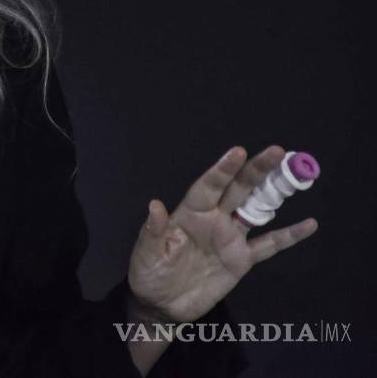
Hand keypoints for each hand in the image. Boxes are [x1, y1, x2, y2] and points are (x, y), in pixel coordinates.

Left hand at [127, 145, 317, 322]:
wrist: (162, 305)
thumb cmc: (148, 273)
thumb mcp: (146, 253)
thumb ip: (154, 230)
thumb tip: (155, 205)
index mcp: (189, 213)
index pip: (208, 186)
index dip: (223, 169)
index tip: (239, 151)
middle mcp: (213, 220)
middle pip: (237, 190)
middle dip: (256, 170)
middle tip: (277, 151)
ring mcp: (230, 238)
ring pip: (256, 210)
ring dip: (274, 193)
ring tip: (295, 175)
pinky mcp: (241, 260)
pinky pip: (269, 245)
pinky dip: (289, 235)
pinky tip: (310, 224)